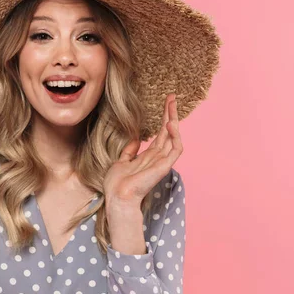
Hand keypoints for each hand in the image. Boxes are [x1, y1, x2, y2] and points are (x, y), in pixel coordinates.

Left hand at [104, 93, 182, 214]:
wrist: (118, 197)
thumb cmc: (117, 184)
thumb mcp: (121, 162)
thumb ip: (129, 151)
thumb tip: (135, 139)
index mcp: (149, 156)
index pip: (160, 133)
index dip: (163, 118)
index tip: (165, 103)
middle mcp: (158, 157)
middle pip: (169, 131)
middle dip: (170, 113)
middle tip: (172, 97)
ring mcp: (163, 161)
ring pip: (174, 137)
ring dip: (174, 120)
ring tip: (172, 104)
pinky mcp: (165, 166)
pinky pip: (176, 149)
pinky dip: (176, 136)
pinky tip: (170, 124)